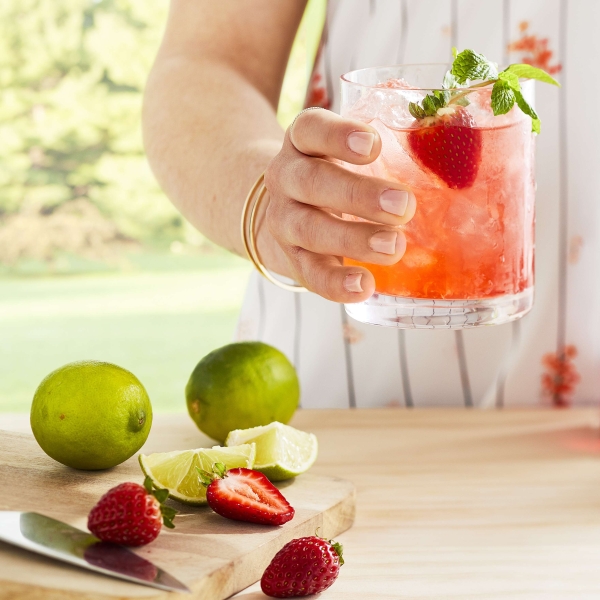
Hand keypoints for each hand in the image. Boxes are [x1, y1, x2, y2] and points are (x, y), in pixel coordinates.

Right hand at [263, 108, 415, 302]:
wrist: (291, 210)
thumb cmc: (336, 174)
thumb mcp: (346, 153)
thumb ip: (388, 149)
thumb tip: (461, 150)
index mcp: (302, 143)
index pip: (310, 129)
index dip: (337, 135)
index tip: (374, 144)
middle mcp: (286, 178)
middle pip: (311, 182)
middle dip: (358, 195)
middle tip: (404, 206)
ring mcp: (283, 221)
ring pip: (309, 229)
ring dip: (353, 239)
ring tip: (394, 247)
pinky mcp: (292, 258)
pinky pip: (309, 273)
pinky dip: (336, 282)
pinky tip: (364, 286)